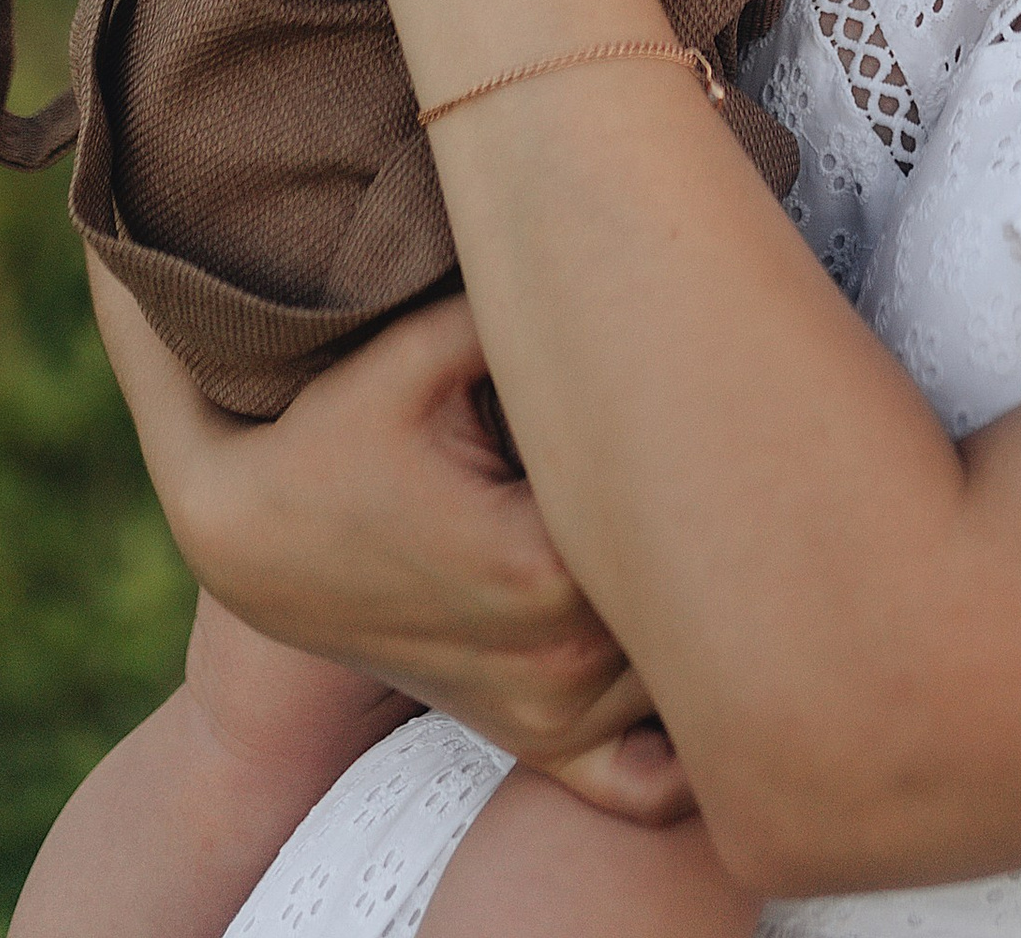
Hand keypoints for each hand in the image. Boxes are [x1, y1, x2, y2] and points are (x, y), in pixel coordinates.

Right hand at [87, 267, 695, 822]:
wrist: (255, 542)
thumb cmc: (339, 435)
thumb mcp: (417, 350)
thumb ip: (517, 308)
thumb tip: (613, 240)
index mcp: (540, 566)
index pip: (690, 516)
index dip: (723, 450)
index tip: (739, 387)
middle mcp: (557, 659)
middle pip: (704, 602)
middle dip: (737, 533)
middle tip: (764, 445)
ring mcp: (548, 715)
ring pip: (687, 681)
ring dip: (710, 612)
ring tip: (726, 518)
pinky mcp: (537, 739)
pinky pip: (646, 782)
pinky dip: (685, 740)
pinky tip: (707, 666)